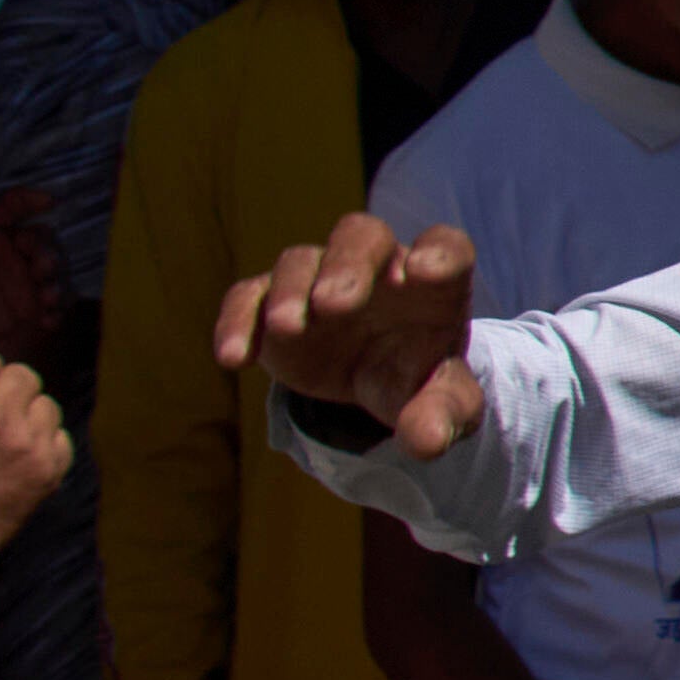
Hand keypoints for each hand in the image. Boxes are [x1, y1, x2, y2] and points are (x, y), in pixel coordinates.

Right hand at [213, 211, 490, 460]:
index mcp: (432, 281)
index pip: (446, 247)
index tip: (429, 270)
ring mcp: (318, 278)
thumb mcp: (442, 402)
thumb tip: (428, 442)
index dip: (439, 252)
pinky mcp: (272, 302)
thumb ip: (443, 415)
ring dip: (291, 291)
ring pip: (300, 262)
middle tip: (334, 303)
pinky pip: (248, 297)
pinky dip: (237, 321)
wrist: (373, 377)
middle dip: (348, 265)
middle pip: (362, 236)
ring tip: (288, 329)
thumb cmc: (417, 376)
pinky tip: (234, 358)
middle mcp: (376, 266)